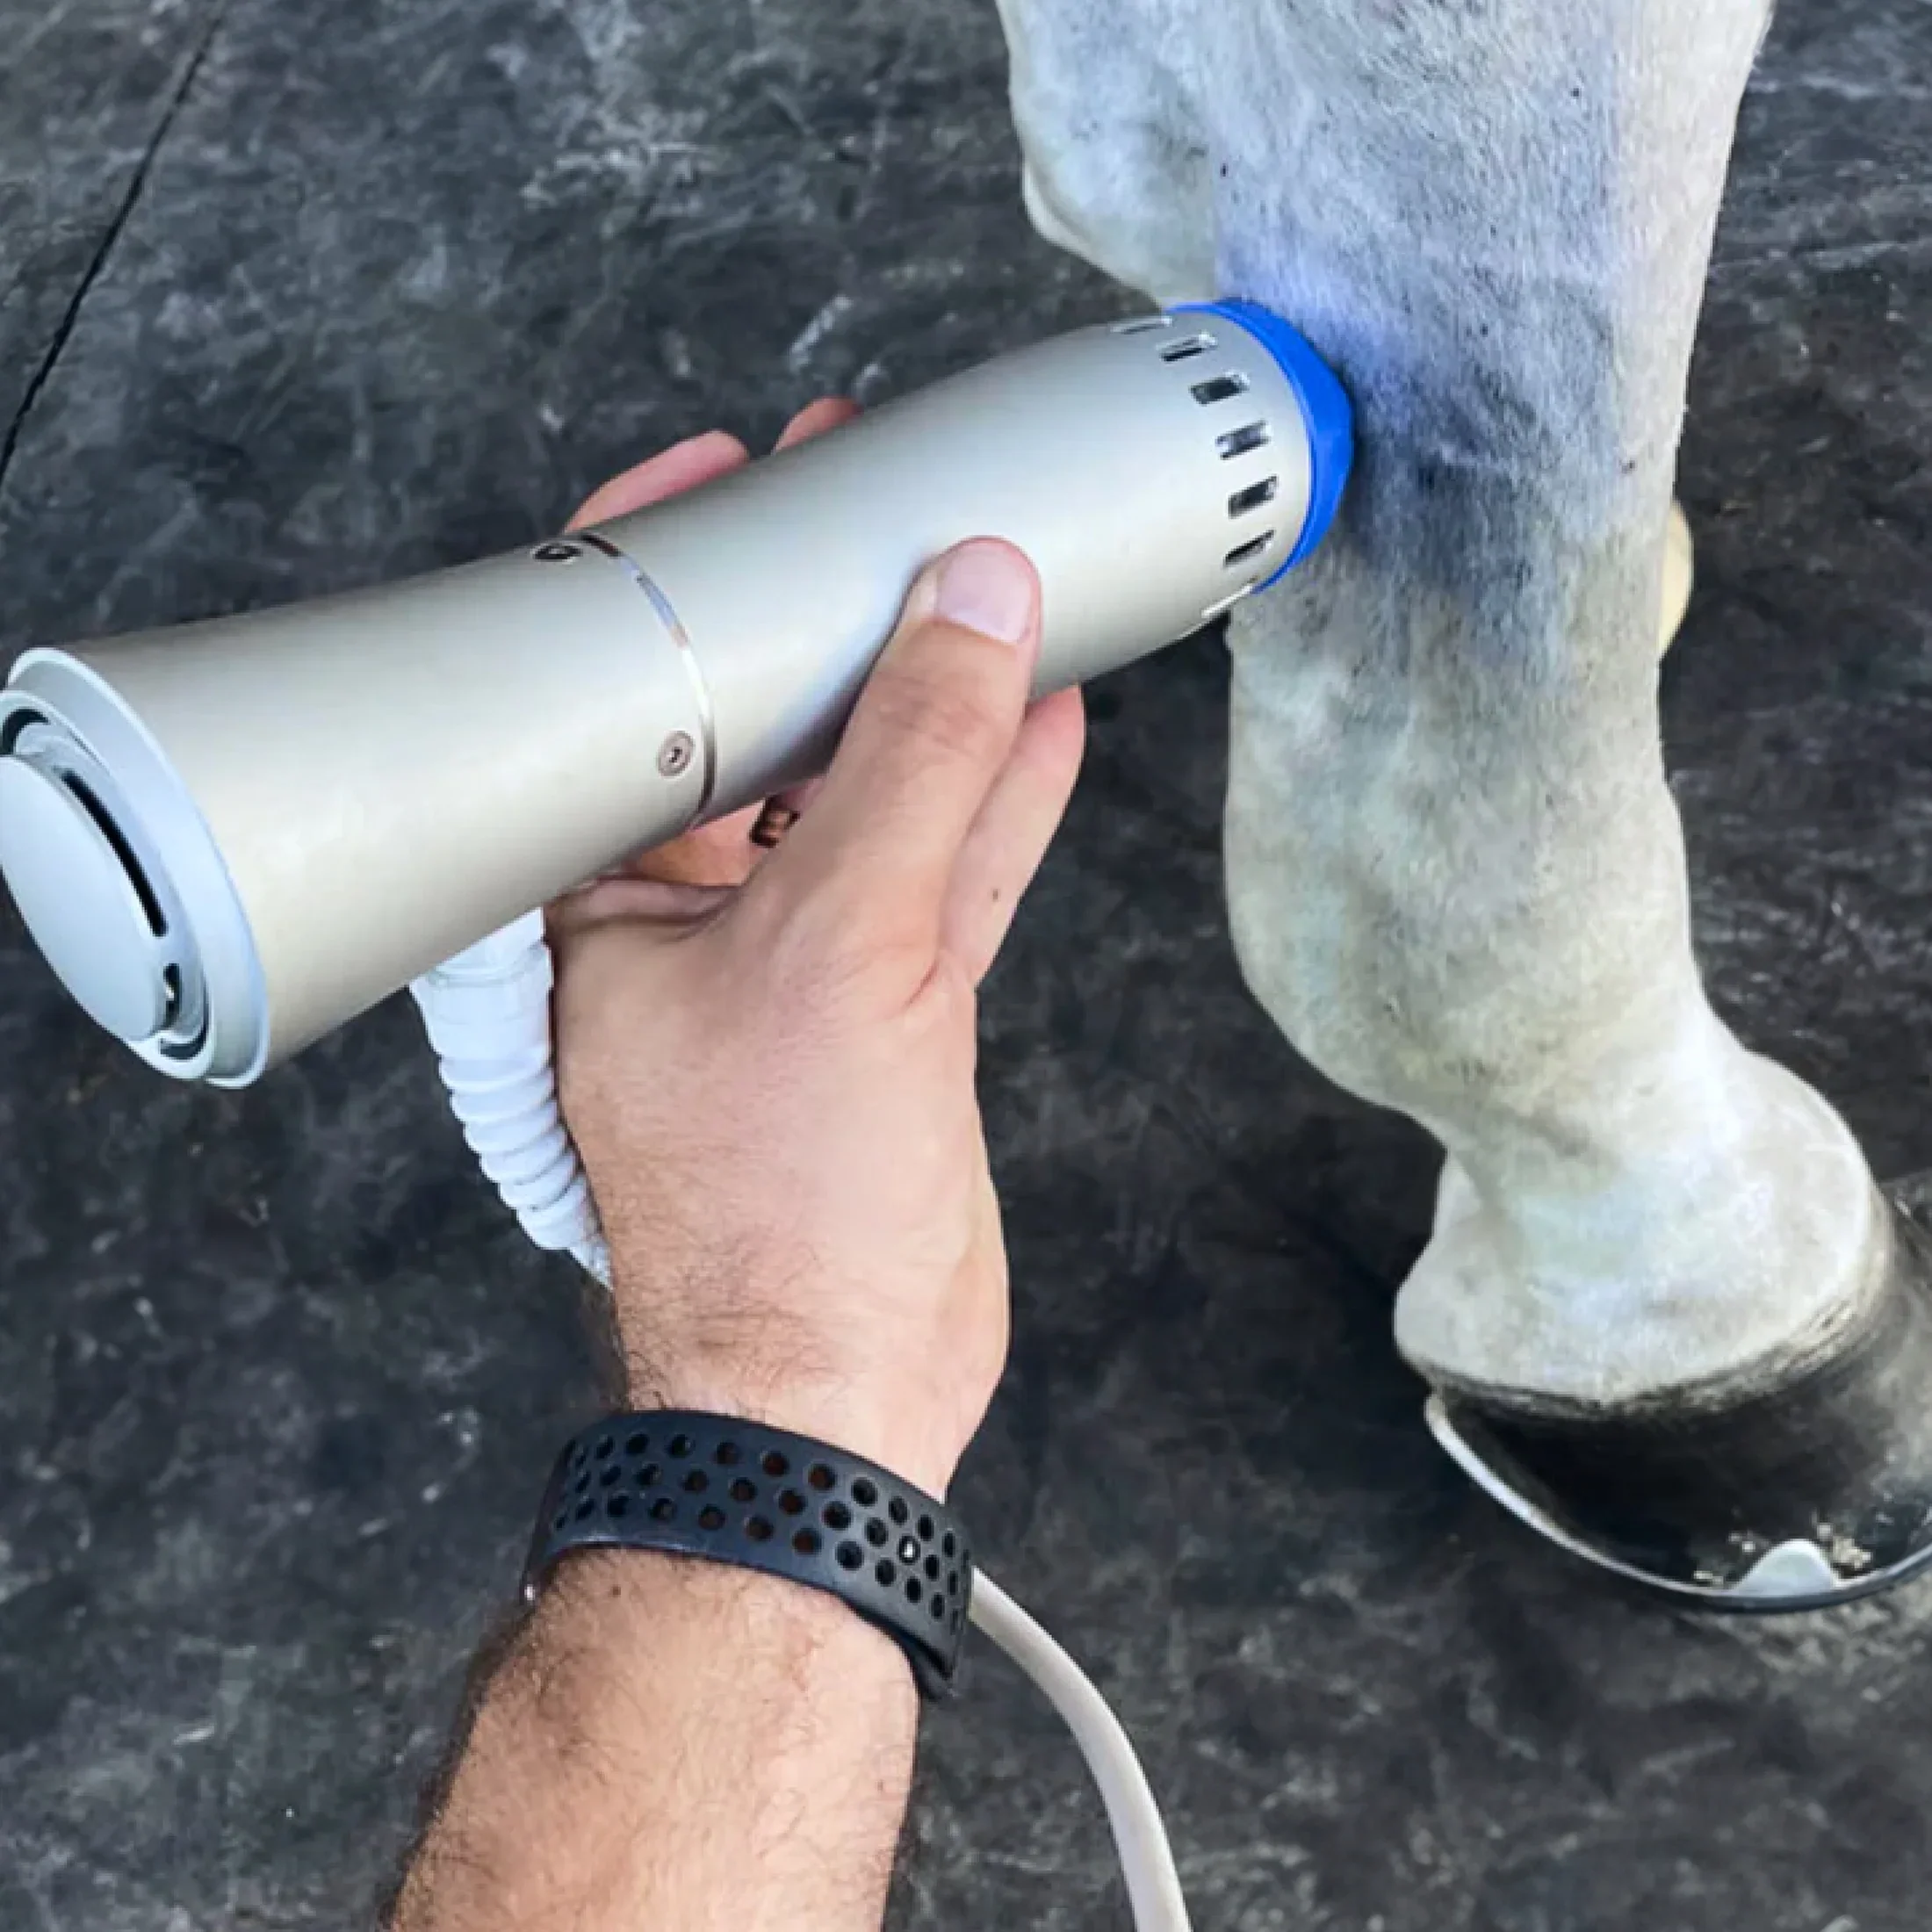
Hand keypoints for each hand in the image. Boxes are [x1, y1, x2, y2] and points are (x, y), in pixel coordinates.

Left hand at [548, 403, 1085, 1495]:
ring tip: (988, 566)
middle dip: (825, 607)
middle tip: (880, 483)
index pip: (621, 686)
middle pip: (754, 718)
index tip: (739, 469)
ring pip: (862, 784)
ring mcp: (789, 952)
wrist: (840, 1383)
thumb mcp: (848, 944)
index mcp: (595, 894)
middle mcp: (677, 912)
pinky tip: (1045, 707)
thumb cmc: (779, 1205)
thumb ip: (920, 761)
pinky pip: (939, 862)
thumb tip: (977, 597)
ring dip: (928, 688)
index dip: (677, 567)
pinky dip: (992, 790)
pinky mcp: (881, 998)